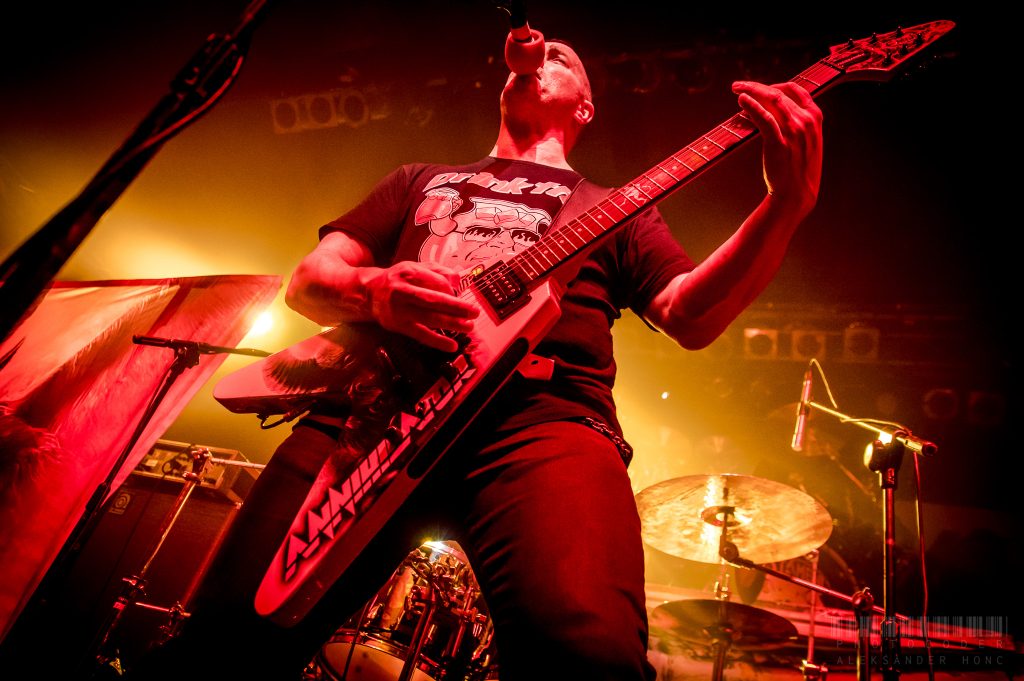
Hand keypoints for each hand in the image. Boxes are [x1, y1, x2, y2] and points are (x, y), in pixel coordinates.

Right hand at [366, 261, 478, 351]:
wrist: (368, 293)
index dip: (450, 289)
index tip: (457, 294)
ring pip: (429, 318)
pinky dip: (437, 341)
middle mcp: (402, 290)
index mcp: (407, 272)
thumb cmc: (396, 279)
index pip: (436, 281)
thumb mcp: (413, 266)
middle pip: (433, 300)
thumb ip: (436, 270)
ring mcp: (399, 310)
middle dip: (456, 307)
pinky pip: (420, 335)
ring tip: (469, 326)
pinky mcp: (398, 326)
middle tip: (474, 312)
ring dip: (451, 323)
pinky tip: (452, 345)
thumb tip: (457, 279)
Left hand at [733, 80, 822, 215]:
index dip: (774, 84)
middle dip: (757, 86)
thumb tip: (772, 109)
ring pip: (771, 101)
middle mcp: (806, 120)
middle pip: (779, 93)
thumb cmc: (798, 169)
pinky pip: (763, 117)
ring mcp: (794, 130)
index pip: (794, 89)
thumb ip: (796, 123)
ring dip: (751, 92)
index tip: (759, 87)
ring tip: (737, 90)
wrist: (797, 194)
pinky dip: (751, 105)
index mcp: (815, 117)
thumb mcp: (806, 141)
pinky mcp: (779, 142)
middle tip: (739, 85)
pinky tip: (741, 100)